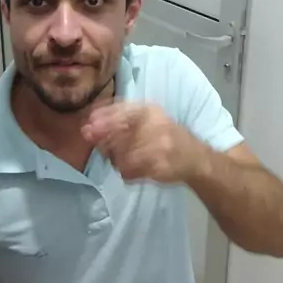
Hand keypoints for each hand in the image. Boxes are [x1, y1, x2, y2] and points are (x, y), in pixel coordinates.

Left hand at [82, 102, 202, 184]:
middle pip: (119, 133)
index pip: (122, 111)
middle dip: (104, 141)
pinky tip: (131, 169)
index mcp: (150, 110)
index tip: (87, 126)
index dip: (102, 119)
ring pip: (121, 155)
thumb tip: (87, 124)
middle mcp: (157, 126)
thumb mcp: (147, 117)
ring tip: (121, 159)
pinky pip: (130, 171)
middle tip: (102, 147)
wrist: (195, 158)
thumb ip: (118, 116)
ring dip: (115, 159)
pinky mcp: (160, 167)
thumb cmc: (166, 134)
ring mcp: (160, 147)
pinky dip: (125, 172)